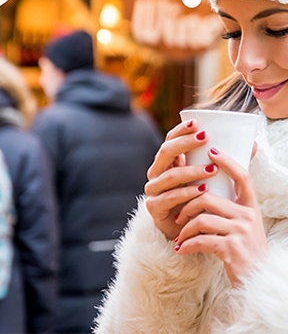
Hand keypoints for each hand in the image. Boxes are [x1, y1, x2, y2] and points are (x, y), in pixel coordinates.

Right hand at [144, 119, 218, 239]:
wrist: (184, 232)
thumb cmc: (197, 203)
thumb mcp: (209, 180)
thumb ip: (224, 163)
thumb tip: (251, 146)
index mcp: (167, 163)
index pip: (170, 141)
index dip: (181, 131)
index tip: (198, 123)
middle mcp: (156, 173)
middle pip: (165, 152)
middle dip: (185, 143)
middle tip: (206, 138)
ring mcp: (153, 190)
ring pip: (170, 175)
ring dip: (192, 171)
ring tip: (212, 170)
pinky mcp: (153, 206)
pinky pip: (170, 197)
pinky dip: (187, 193)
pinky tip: (202, 191)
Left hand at [174, 145, 264, 287]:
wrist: (254, 281)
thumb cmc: (241, 251)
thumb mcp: (240, 226)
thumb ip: (226, 209)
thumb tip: (203, 189)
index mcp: (251, 208)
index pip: (243, 177)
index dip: (227, 161)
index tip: (211, 151)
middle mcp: (249, 217)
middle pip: (208, 198)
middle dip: (187, 207)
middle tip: (177, 218)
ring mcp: (242, 232)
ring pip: (201, 218)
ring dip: (184, 228)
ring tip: (180, 237)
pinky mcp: (232, 248)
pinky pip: (200, 239)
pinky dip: (187, 244)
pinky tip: (181, 249)